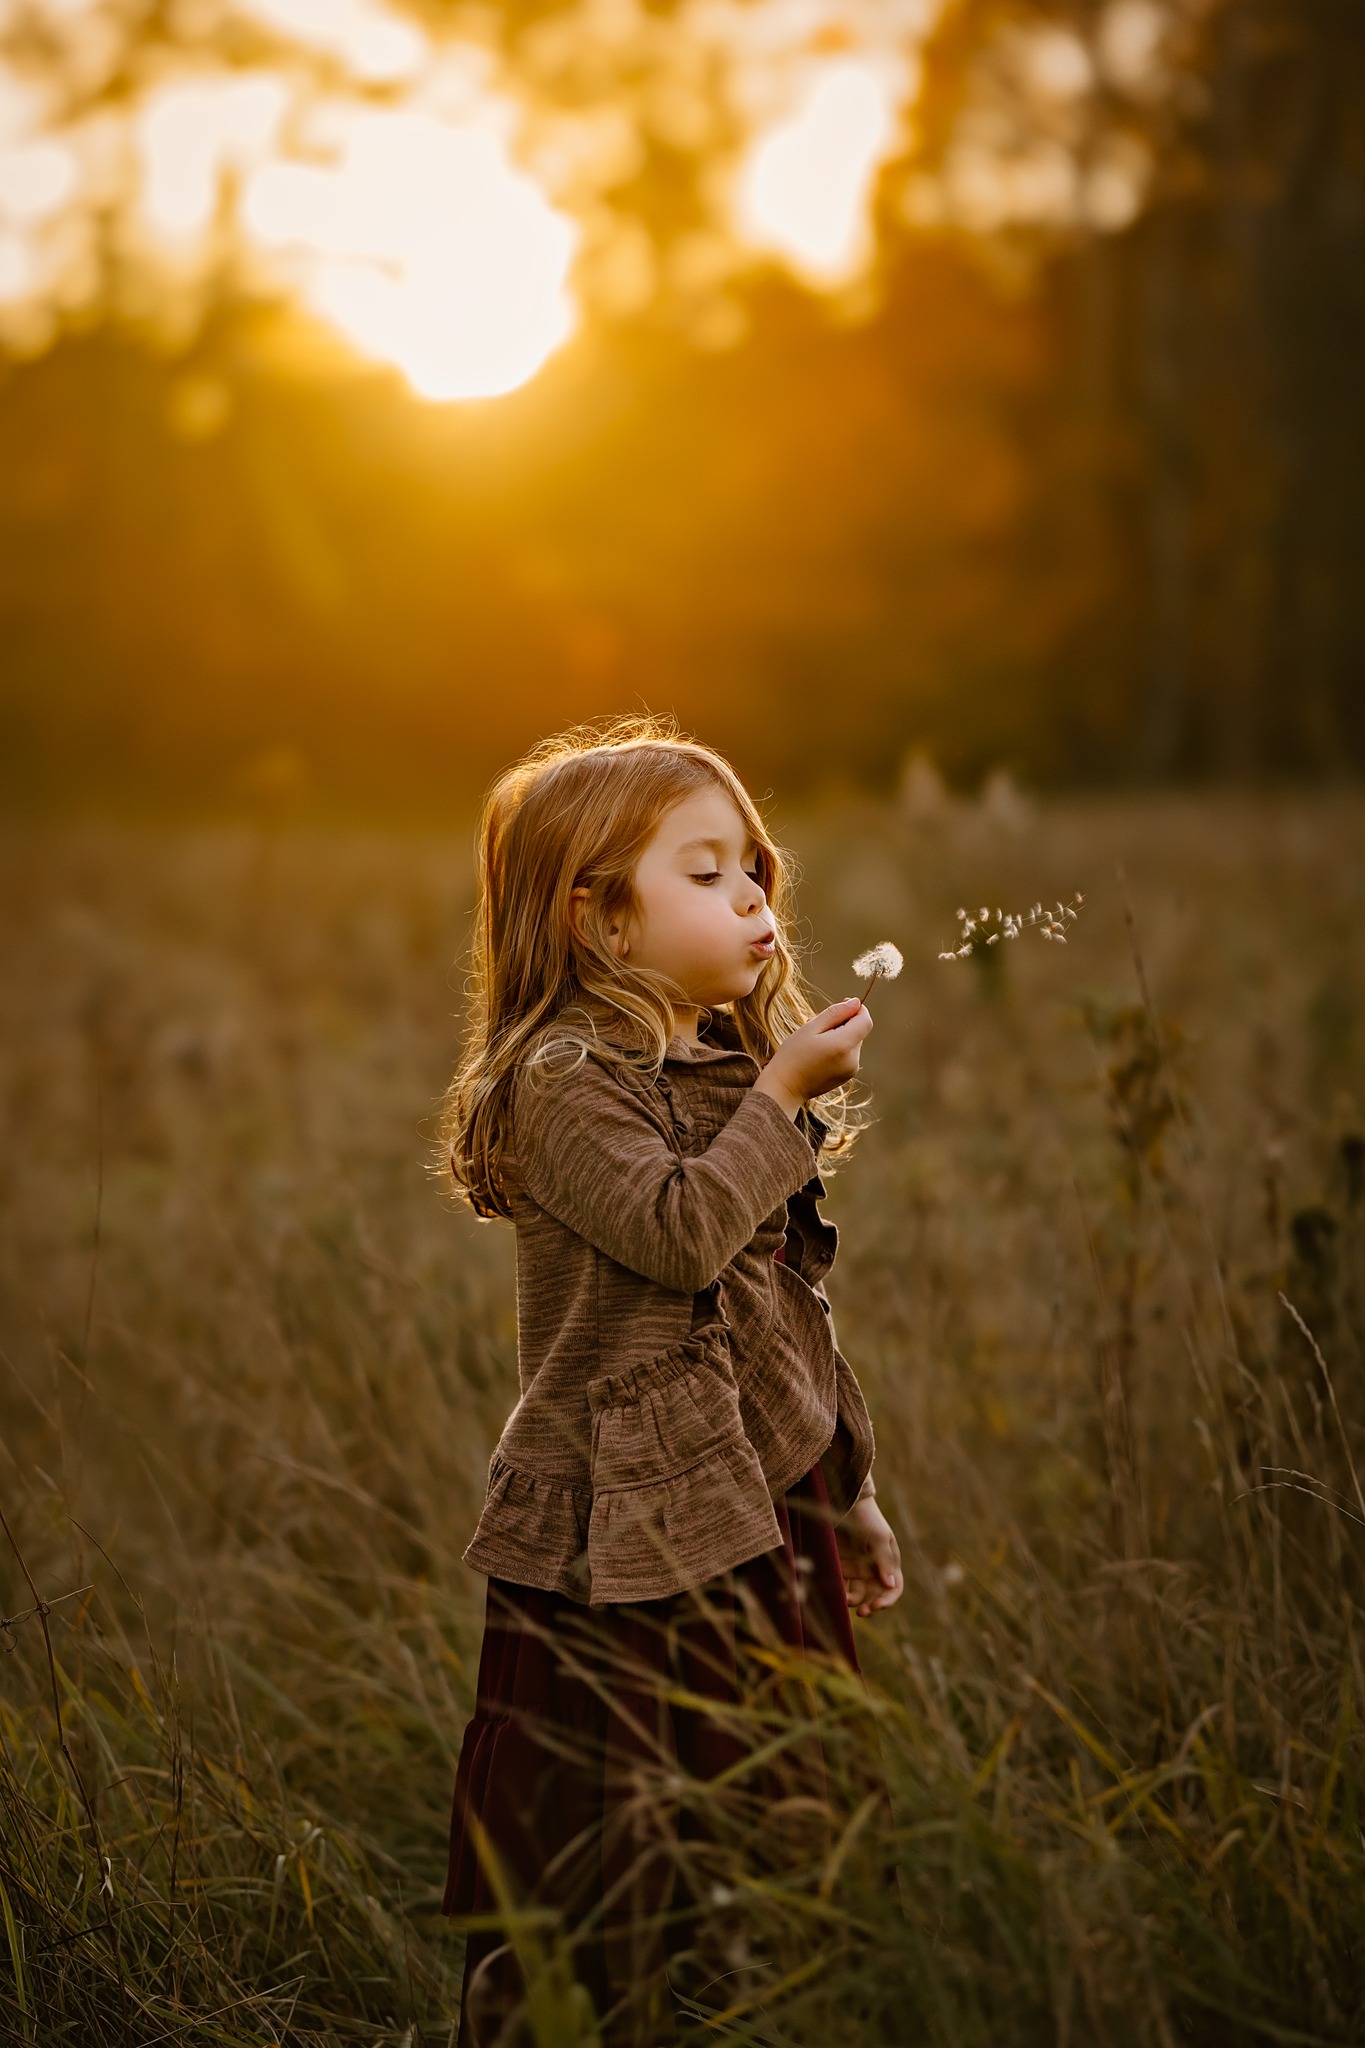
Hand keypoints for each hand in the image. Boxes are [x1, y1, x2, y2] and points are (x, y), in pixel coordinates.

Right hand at [753, 998, 872, 1115]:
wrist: (784, 1088)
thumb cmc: (792, 1055)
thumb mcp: (810, 1028)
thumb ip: (835, 1013)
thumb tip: (856, 1002)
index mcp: (843, 1045)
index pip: (865, 1021)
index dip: (857, 1010)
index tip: (842, 1004)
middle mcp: (852, 1059)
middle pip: (859, 1031)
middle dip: (844, 1024)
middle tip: (818, 1026)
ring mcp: (851, 1070)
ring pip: (853, 1043)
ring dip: (840, 1036)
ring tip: (815, 1042)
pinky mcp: (846, 1077)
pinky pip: (848, 1055)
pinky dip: (838, 1049)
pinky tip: (819, 1054)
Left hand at [836, 1497, 902, 1617]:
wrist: (843, 1502)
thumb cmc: (866, 1518)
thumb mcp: (879, 1537)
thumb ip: (884, 1560)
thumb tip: (890, 1585)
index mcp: (888, 1562)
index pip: (894, 1588)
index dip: (888, 1600)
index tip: (877, 1606)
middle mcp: (874, 1568)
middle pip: (875, 1595)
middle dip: (870, 1606)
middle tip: (862, 1612)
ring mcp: (857, 1567)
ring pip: (857, 1594)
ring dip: (853, 1601)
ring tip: (844, 1600)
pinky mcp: (840, 1565)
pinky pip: (841, 1584)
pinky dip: (839, 1591)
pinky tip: (835, 1592)